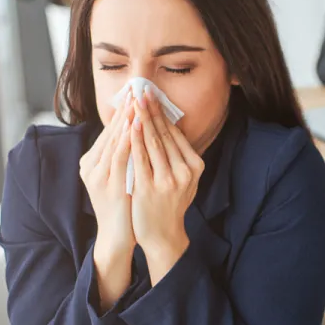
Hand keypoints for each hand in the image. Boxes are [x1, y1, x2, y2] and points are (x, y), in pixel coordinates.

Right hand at [79, 94, 135, 308]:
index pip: (109, 131)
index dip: (122, 112)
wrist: (118, 236)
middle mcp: (91, 166)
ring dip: (125, 121)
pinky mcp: (107, 186)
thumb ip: (124, 154)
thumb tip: (137, 130)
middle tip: (136, 90)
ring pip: (112, 142)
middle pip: (109, 132)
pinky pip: (118, 159)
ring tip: (135, 103)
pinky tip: (134, 128)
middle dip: (124, 110)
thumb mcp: (122, 174)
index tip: (135, 93)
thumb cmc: (124, 204)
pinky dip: (126, 141)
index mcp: (92, 161)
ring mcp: (97, 176)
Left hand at [129, 88, 203, 283]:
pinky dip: (134, 139)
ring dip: (142, 118)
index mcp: (195, 166)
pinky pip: (140, 158)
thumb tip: (169, 127)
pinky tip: (129, 125)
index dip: (163, 113)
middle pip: (164, 134)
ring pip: (152, 142)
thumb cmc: (170, 203)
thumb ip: (178, 156)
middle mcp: (184, 171)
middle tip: (142, 90)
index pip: (176, 134)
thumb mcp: (183, 179)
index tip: (153, 95)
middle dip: (151, 110)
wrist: (163, 234)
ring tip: (134, 101)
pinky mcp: (150, 187)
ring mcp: (167, 180)